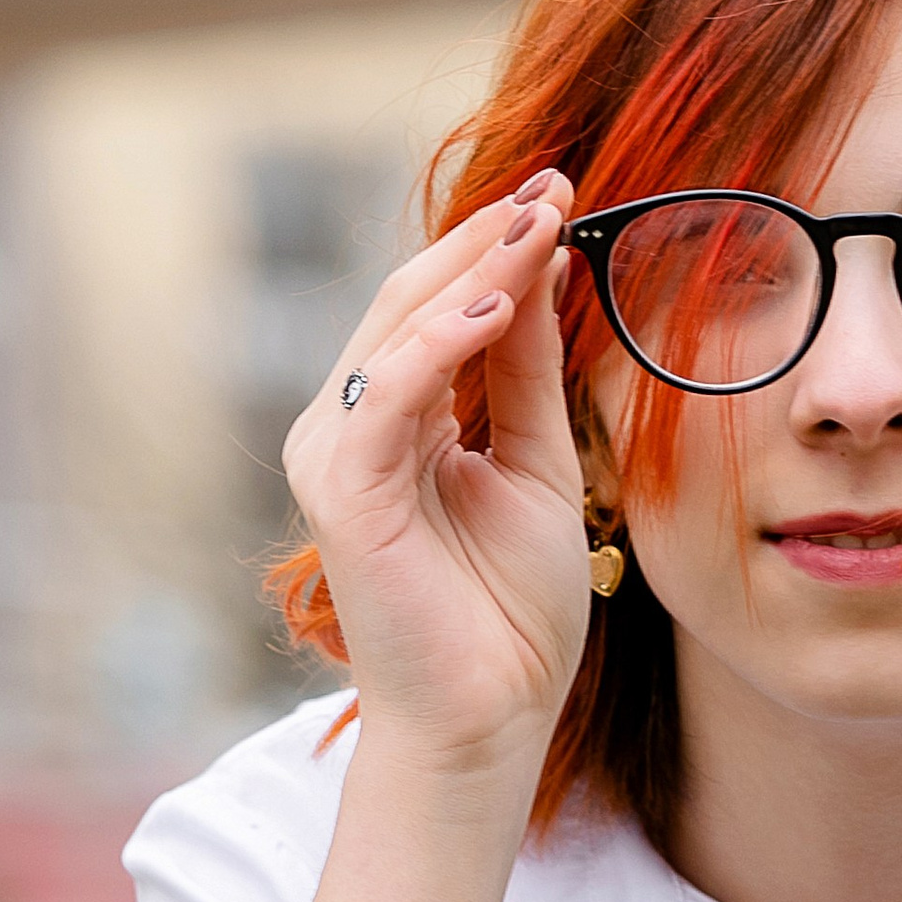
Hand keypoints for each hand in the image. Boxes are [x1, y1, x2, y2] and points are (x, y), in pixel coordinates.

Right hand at [282, 172, 587, 788]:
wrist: (492, 715)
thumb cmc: (510, 610)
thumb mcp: (537, 464)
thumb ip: (527, 373)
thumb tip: (543, 269)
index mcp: (396, 418)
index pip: (438, 307)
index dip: (497, 248)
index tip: (562, 192)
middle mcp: (353, 424)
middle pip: (411, 302)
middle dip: (486, 240)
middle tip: (555, 185)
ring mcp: (338, 453)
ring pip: (396, 332)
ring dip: (470, 272)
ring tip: (539, 224)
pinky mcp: (342, 489)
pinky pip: (388, 394)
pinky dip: (439, 346)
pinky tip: (496, 308)